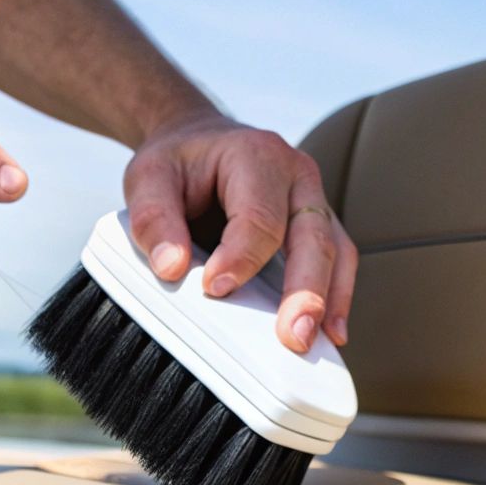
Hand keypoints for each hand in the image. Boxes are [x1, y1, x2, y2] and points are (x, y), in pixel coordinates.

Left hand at [124, 111, 355, 352]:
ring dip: (329, 299)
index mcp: (256, 155)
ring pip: (335, 250)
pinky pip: (337, 260)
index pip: (259, 217)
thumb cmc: (178, 162)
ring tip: (314, 342)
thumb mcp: (148, 177)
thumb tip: (171, 268)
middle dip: (305, 290)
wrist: (196, 142)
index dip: (240, 259)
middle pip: (312, 235)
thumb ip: (153, 219)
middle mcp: (296, 174)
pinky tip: (330, 331)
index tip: (214, 289)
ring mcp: (312, 200)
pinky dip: (336, 296)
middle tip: (293, 336)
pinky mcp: (315, 226)